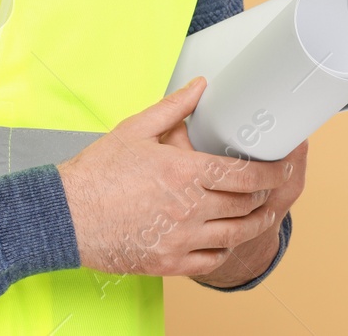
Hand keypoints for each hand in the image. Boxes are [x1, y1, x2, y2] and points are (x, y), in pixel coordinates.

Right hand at [57, 76, 291, 277]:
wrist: (66, 216)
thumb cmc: (97, 173)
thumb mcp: (135, 129)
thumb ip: (174, 108)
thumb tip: (199, 86)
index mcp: (184, 172)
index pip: (243, 175)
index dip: (270, 172)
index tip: (281, 168)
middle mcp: (189, 208)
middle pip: (245, 205)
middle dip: (266, 196)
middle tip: (276, 188)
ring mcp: (180, 239)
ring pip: (234, 235)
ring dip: (255, 224)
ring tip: (264, 214)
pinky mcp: (168, 262)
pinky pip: (211, 260)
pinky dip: (226, 250)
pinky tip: (229, 239)